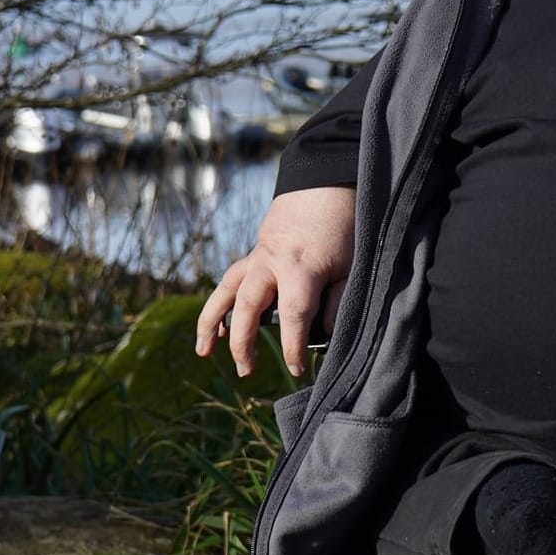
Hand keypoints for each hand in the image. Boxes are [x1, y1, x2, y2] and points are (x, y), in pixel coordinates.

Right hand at [196, 185, 357, 378]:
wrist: (326, 182)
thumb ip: (338, 301)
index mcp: (302, 266)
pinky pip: (231, 280)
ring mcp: (259, 256)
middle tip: (246, 371)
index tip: (296, 369)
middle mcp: (272, 262)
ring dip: (212, 322)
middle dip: (244, 341)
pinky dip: (220, 303)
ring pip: (226, 290)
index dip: (293, 344)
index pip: (294, 314)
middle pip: (250, 305)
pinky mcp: (254, 253)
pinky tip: (217, 327)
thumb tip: (326, 335)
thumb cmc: (345, 225)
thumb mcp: (352, 265)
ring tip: (203, 352)